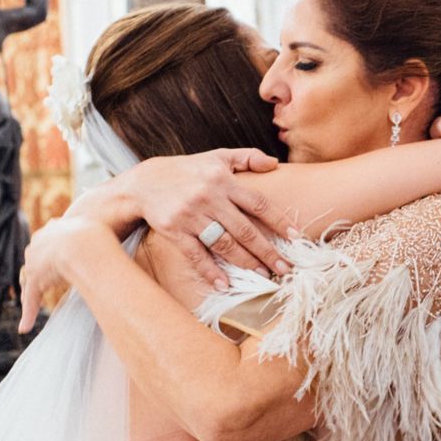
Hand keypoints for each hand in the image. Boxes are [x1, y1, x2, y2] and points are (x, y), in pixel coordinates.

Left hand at [19, 214, 116, 331]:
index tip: (55, 260)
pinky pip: (31, 298)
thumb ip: (119, 226)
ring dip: (31, 295)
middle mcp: (41, 242)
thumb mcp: (112, 223)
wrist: (85, 241)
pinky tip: (25, 328)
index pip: (51, 242)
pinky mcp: (36, 278)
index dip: (53, 253)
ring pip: (31, 280)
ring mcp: (36, 261)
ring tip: (31, 307)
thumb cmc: (104, 230)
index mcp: (57, 228)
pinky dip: (29, 313)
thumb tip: (143, 221)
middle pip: (37, 259)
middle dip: (38, 270)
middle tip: (43, 282)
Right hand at [71, 150, 287, 288]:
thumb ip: (247, 157)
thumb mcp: (216, 156)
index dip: (279, 221)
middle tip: (285, 268)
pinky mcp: (175, 231)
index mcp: (223, 180)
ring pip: (224, 244)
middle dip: (267, 251)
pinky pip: (196, 254)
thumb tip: (275, 163)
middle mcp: (209, 198)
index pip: (258, 203)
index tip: (296, 237)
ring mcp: (191, 216)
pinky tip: (225, 285)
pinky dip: (210, 271)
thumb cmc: (187, 170)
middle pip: (244, 229)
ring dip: (245, 262)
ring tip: (263, 275)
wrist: (144, 182)